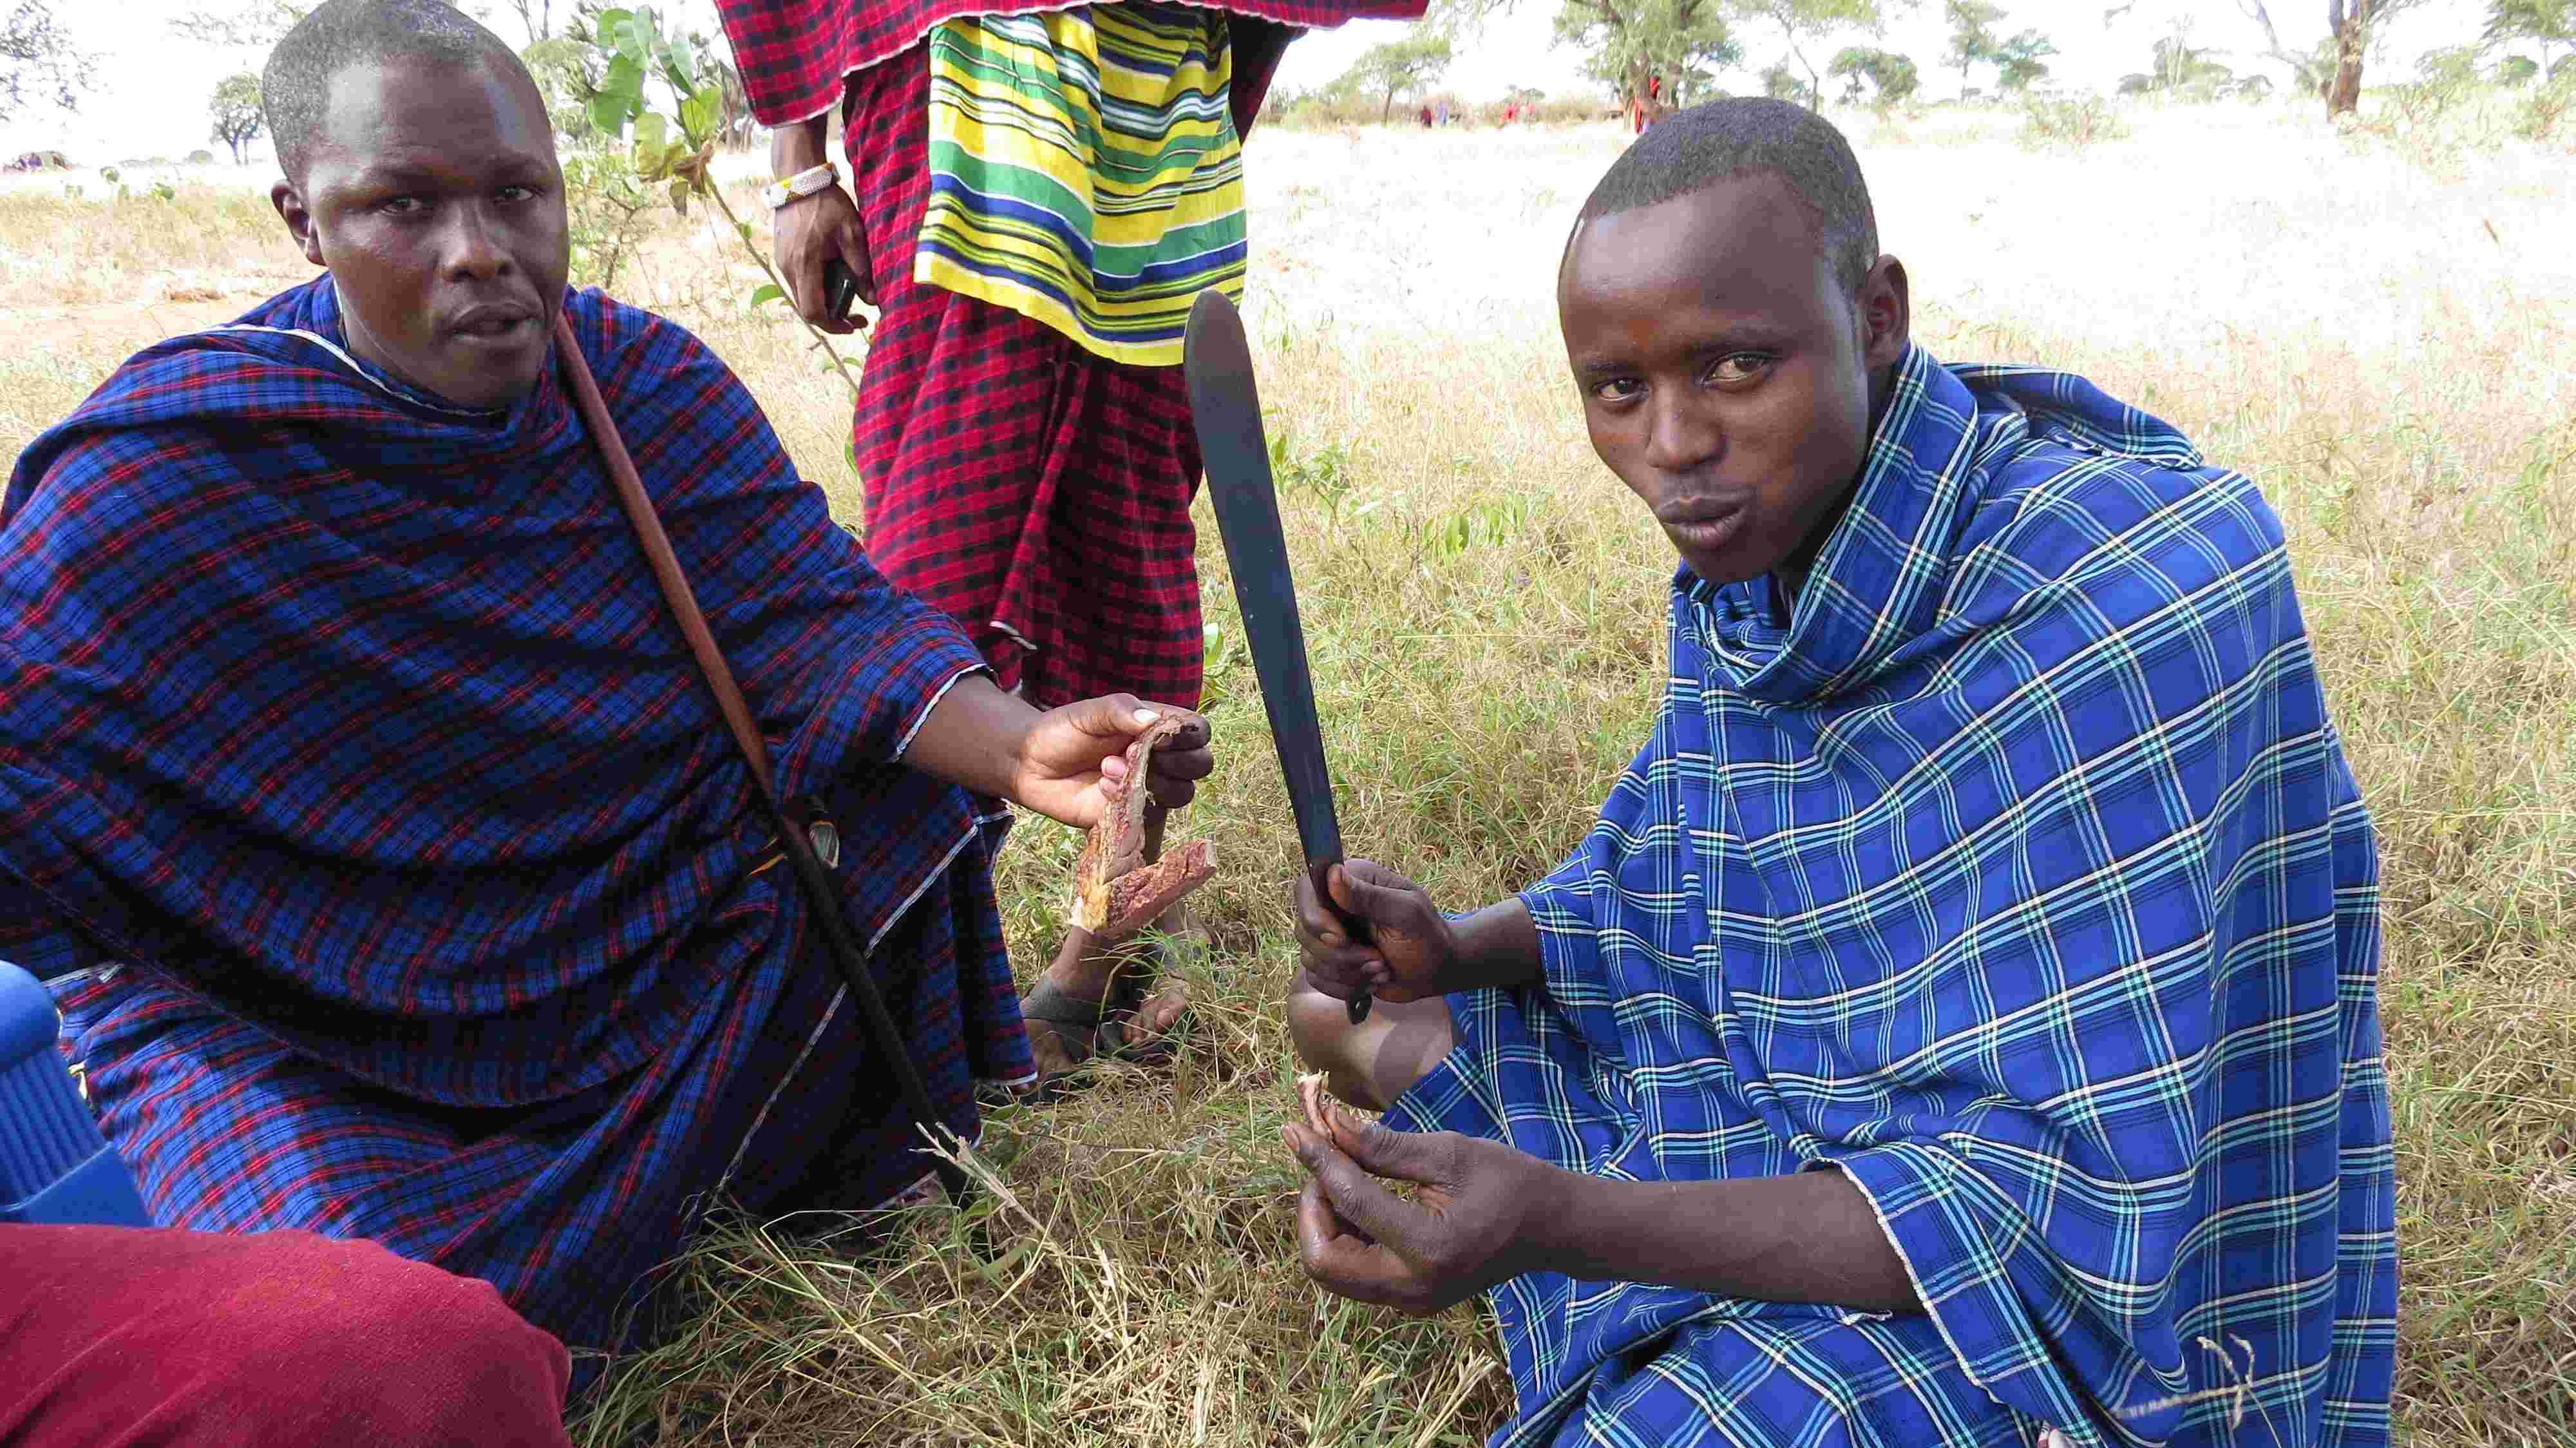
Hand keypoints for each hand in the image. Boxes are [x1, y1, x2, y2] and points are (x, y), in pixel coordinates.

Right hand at [772, 184, 872, 334]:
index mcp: (805, 264)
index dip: (834, 326)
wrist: (799, 180)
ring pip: (803, 297)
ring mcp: (782, 263)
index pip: (813, 312)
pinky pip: (799, 283)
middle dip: (833, 316)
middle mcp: (788, 268)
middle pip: (807, 308)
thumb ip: (861, 268)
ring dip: (825, 302)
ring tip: (848, 294)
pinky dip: (817, 288)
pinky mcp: (782, 257)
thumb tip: (872, 300)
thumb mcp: (852, 233)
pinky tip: (833, 277)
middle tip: (857, 314)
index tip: (854, 325)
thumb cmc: (827, 203)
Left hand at [1008, 694, 1211, 828]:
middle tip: (1139, 752)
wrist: (1030, 765)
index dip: (1191, 735)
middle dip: (1176, 761)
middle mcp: (1159, 759)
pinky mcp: (1130, 814)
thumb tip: (1151, 720)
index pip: (1198, 731)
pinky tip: (1102, 787)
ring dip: (1151, 781)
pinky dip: (1129, 800)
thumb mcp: (1089, 713)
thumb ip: (1120, 712)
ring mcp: (1147, 788)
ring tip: (1109, 767)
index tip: (1163, 734)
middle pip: (1200, 765)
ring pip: (1181, 793)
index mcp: (1156, 728)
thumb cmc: (1062, 732)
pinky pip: (1150, 815)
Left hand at [1285, 1112, 1556, 1312]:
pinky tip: (1358, 1198)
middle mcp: (1413, 1288)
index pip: (1350, 1202)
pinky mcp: (1409, 1299)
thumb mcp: (1449, 1153)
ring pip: (1332, 1270)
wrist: (1553, 1229)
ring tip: (1342, 1174)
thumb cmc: (1510, 1182)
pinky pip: (1353, 1272)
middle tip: (1324, 1162)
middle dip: (1311, 1207)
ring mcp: (1410, 1301)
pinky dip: (1343, 1234)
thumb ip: (1383, 1146)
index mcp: (1429, 1249)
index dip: (1318, 1161)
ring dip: (1323, 1221)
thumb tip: (1328, 1124)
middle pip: (1322, 1260)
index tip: (1295, 1129)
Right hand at [1296, 860, 1453, 1004]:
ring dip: (1347, 973)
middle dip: (1341, 955)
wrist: (1435, 971)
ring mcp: (1330, 935)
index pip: (1307, 889)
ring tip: (1381, 970)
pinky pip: (1316, 978)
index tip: (1341, 939)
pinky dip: (1344, 987)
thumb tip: (1333, 874)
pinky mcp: (1330, 962)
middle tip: (1378, 960)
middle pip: (1304, 930)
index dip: (1315, 918)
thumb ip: (1369, 895)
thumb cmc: (1427, 936)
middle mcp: (1334, 905)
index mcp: (1352, 881)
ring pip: (1309, 958)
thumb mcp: (1406, 912)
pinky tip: (1370, 982)